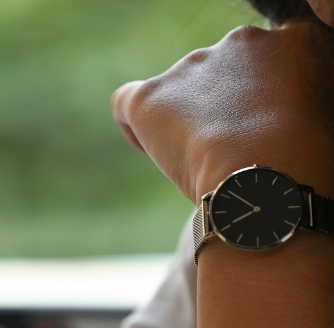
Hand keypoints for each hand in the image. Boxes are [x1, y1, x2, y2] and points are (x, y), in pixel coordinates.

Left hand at [111, 19, 333, 202]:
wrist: (259, 174)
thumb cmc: (295, 162)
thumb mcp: (311, 118)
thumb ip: (286, 105)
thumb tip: (266, 123)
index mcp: (288, 44)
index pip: (262, 60)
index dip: (250, 95)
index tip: (250, 126)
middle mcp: (240, 42)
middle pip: (216, 74)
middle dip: (214, 108)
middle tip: (223, 151)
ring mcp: (193, 66)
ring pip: (176, 90)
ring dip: (181, 122)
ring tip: (196, 161)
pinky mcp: (151, 94)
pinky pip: (127, 101)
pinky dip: (133, 127)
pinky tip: (150, 149)